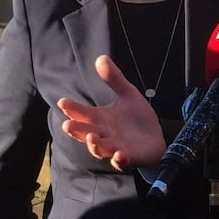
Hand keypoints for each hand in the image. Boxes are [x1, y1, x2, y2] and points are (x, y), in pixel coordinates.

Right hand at [57, 55, 165, 170]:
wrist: (155, 138)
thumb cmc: (137, 118)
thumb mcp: (128, 95)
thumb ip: (114, 79)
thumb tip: (101, 57)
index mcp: (101, 118)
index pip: (82, 113)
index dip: (72, 108)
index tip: (62, 101)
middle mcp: (103, 134)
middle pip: (85, 133)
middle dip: (77, 130)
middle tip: (67, 125)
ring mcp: (115, 147)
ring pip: (100, 148)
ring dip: (94, 144)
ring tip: (91, 136)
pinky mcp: (129, 157)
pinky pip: (121, 161)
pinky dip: (119, 159)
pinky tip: (118, 154)